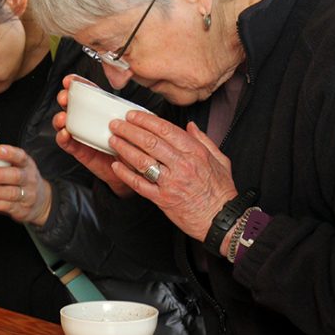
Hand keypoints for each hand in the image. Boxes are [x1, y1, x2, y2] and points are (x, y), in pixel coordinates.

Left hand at [0, 144, 52, 225]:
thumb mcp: (18, 169)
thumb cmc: (23, 182)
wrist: (41, 202)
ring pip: (12, 193)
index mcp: (26, 166)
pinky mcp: (23, 210)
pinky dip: (0, 205)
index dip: (10, 153)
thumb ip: (2, 165)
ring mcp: (27, 195)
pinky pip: (11, 207)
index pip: (21, 157)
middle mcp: (29, 179)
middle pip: (15, 176)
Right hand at [54, 74, 133, 196]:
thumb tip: (135, 110)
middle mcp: (89, 121)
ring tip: (63, 118)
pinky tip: (65, 134)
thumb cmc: (133, 147)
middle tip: (64, 98)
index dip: (77, 85)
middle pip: (72, 105)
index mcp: (101, 111)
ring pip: (64, 123)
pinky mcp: (78, 150)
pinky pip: (67, 142)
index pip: (88, 93)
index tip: (70, 80)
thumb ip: (132, 118)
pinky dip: (63, 137)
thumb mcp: (134, 128)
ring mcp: (81, 135)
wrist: (129, 171)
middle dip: (64, 98)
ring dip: (60, 118)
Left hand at [107, 112, 236, 241]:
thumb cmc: (221, 191)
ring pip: (142, 161)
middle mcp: (182, 165)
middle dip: (129, 130)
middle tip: (116, 124)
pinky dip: (125, 174)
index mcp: (195, 153)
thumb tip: (190, 125)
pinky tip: (115, 165)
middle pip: (150, 142)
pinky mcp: (162, 199)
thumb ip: (203, 140)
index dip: (146, 120)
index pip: (165, 130)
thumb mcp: (220, 160)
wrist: (220, 218)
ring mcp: (170, 182)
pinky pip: (139, 184)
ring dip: (124, 148)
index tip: (133, 115)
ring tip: (113, 140)